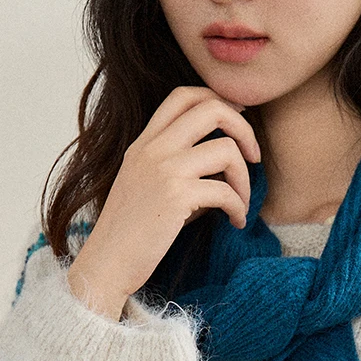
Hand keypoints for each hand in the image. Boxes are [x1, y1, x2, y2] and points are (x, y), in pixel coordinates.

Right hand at [66, 86, 259, 320]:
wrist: (107, 263)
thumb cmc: (134, 233)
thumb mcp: (150, 186)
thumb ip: (181, 166)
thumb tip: (227, 161)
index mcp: (144, 143)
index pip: (183, 96)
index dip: (218, 101)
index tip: (236, 124)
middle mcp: (153, 149)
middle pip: (211, 109)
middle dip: (243, 129)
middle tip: (253, 156)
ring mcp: (163, 170)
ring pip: (226, 149)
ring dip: (245, 178)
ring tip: (241, 202)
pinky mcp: (176, 197)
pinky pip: (225, 191)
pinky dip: (239, 207)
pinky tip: (236, 221)